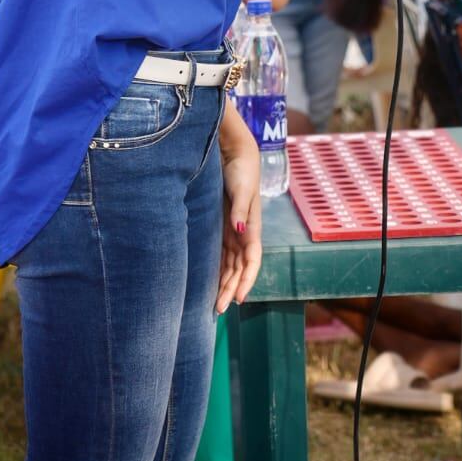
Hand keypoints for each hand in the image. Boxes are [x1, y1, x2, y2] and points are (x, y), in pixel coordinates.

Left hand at [216, 104, 261, 313]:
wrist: (234, 150)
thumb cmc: (241, 168)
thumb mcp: (241, 187)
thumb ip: (239, 209)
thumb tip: (239, 231)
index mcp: (252, 225)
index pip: (252, 260)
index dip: (246, 280)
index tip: (237, 298)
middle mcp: (243, 232)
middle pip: (239, 268)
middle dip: (230, 289)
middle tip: (217, 310)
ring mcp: (232, 230)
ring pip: (229, 265)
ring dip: (224, 284)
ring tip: (212, 305)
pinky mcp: (221, 225)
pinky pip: (221, 254)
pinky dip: (217, 270)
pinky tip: (209, 282)